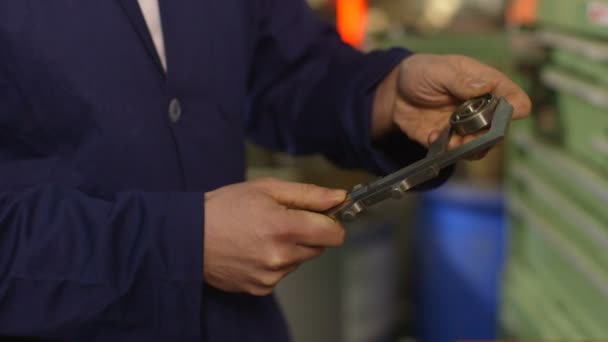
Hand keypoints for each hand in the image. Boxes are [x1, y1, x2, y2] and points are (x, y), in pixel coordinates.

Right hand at [203, 178, 345, 295]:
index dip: (331, 222)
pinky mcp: (261, 288)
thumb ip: (308, 194)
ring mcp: (271, 275)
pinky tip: (254, 250)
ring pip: (300, 260)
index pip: (334, 234)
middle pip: (319, 247)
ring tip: (262, 234)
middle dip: (308, 233)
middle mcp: (281, 256)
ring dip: (290, 248)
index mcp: (284, 227)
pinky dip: (275, 263)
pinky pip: (282, 274)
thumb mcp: (266, 188)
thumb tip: (338, 197)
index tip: (320, 216)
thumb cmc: (225, 207)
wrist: (188, 237)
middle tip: (281, 220)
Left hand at [372, 54, 531, 158]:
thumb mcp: (438, 70)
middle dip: (486, 135)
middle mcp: (481, 109)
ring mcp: (466, 127)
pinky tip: (432, 136)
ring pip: (481, 146)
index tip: (504, 115)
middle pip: (499, 129)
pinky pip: (455, 153)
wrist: (395, 92)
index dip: (515, 108)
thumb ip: (459, 80)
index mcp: (486, 85)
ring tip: (451, 141)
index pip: (514, 99)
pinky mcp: (449, 141)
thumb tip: (485, 86)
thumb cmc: (422, 72)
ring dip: (468, 147)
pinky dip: (446, 150)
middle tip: (468, 134)